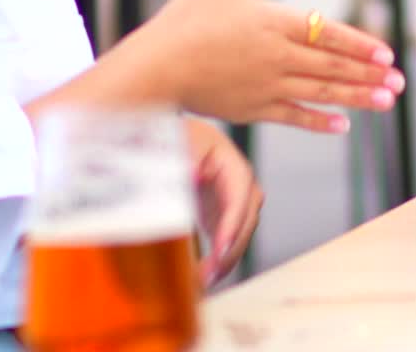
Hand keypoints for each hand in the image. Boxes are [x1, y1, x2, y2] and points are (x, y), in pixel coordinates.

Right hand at [137, 0, 404, 132]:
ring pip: (322, 91)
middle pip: (332, 64)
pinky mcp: (254, 109)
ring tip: (385, 101)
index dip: (360, 43)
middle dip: (369, 73)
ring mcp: (268, 86)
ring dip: (357, 96)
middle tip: (399, 81)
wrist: (158, 67)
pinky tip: (343, 124)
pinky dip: (322, 121)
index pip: (327, 32)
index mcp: (272, 22)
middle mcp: (277, 56)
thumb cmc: (184, 21)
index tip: (386, 52)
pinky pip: (296, 117)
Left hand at [185, 117, 262, 287]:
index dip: (232, 225)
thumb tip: (194, 173)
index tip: (221, 249)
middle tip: (210, 274)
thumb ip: (186, 156)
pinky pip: (226, 240)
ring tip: (205, 280)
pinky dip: (218, 257)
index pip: (239, 197)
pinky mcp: (221, 214)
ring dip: (225, 259)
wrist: (169, 137)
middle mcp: (239, 183)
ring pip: (239, 235)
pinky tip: (205, 274)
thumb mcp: (182, 142)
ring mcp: (232, 200)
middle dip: (231, 250)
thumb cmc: (177, 135)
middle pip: (245, 221)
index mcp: (231, 162)